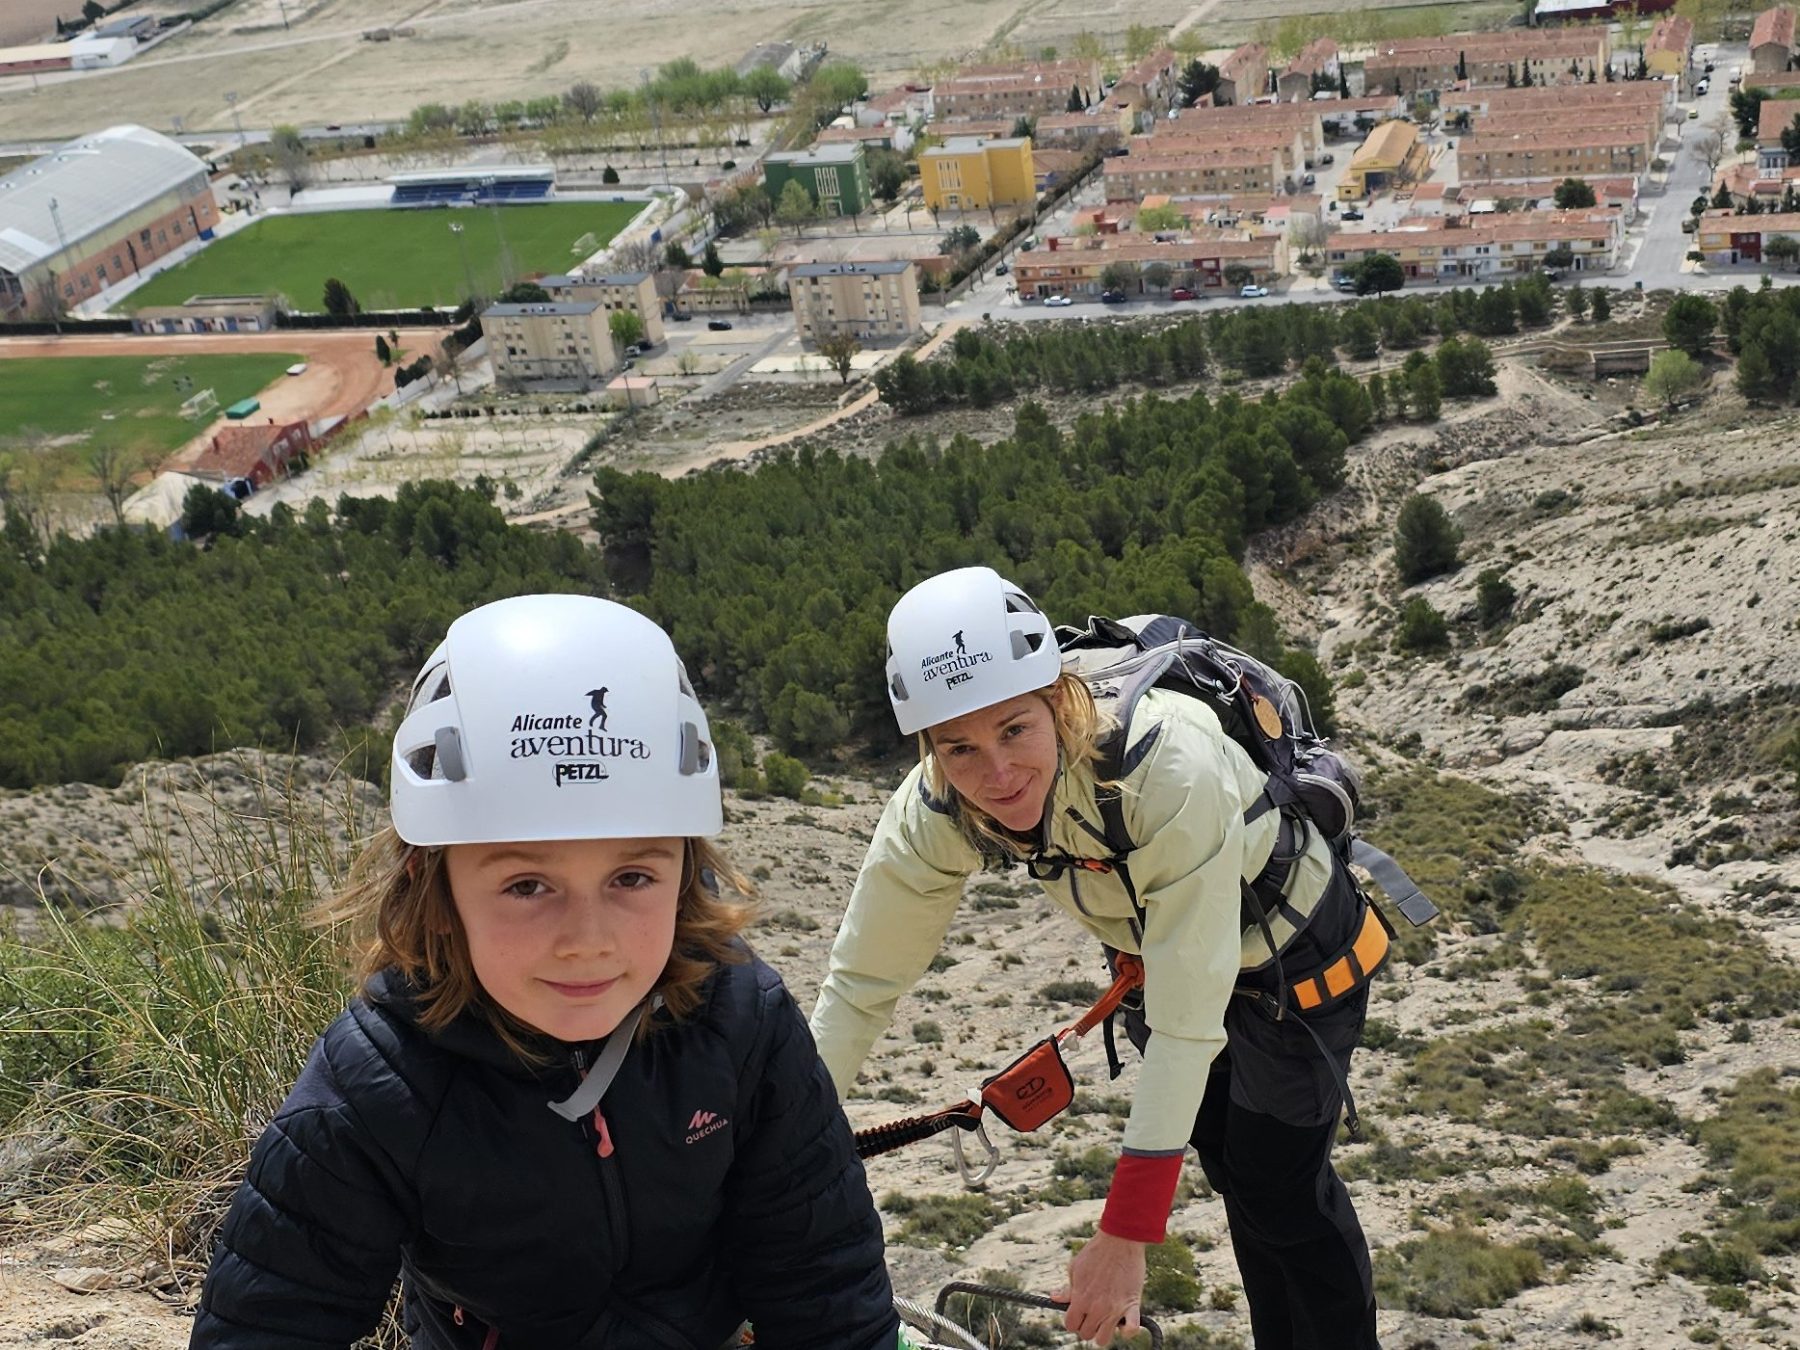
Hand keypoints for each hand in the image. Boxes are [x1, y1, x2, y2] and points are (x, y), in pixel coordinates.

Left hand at [1054, 1229, 1144, 1345]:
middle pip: (1086, 1334)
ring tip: (1105, 1319)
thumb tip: (1054, 1298)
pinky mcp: (1132, 1305)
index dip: (1072, 1321)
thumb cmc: (1095, 1252)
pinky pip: (1131, 1330)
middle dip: (1087, 1326)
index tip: (1077, 1314)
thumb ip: (1067, 1289)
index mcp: (1080, 1299)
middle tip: (1091, 1314)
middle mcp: (1096, 1308)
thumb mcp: (1075, 1268)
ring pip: (1103, 1339)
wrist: (1120, 1239)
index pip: (1070, 1325)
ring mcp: (1114, 1308)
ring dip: (1103, 1332)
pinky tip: (1124, 1323)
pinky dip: (1128, 1331)